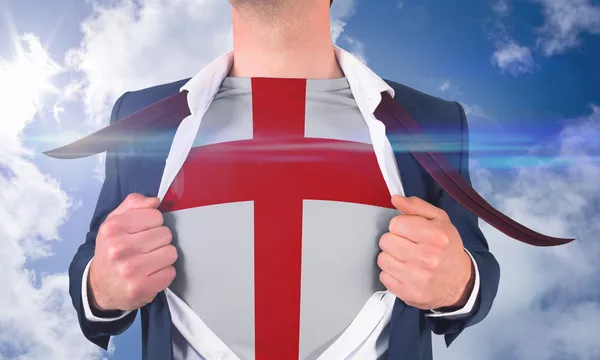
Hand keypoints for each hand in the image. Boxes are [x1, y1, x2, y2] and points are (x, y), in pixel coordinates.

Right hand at [88, 193, 177, 311]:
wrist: (99, 286)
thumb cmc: (111, 250)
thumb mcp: (114, 222)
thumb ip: (133, 204)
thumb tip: (154, 201)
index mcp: (112, 228)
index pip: (155, 215)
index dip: (154, 223)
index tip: (144, 231)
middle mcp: (119, 249)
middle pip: (166, 234)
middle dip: (159, 240)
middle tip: (146, 248)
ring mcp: (130, 270)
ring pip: (171, 252)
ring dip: (164, 256)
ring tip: (150, 260)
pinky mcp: (142, 287)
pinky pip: (171, 272)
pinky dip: (164, 273)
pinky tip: (151, 274)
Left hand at [377, 196, 473, 309]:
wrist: (459, 283)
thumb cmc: (447, 248)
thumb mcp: (440, 221)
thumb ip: (416, 206)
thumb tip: (395, 199)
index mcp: (435, 236)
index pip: (396, 223)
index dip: (400, 226)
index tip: (409, 232)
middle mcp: (427, 257)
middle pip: (386, 241)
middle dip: (394, 241)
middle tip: (407, 246)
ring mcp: (417, 278)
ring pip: (382, 259)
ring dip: (391, 258)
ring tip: (406, 259)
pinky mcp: (408, 294)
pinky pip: (383, 277)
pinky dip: (391, 274)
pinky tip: (405, 273)